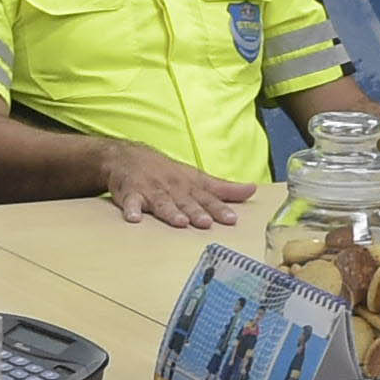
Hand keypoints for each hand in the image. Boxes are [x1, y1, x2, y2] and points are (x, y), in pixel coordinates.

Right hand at [100, 140, 255, 227]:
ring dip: (170, 212)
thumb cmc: (167, 172)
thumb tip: (252, 190)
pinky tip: (134, 218)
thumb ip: (224, 188)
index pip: (208, 198)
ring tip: (179, 222)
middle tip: (206, 223)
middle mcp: (173, 187)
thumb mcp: (197, 177)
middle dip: (197, 212)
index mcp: (190, 185)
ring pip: (162, 202)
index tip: (232, 219)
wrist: (128, 156)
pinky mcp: (130, 193)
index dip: (220, 208)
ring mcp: (151, 190)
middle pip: (186, 202)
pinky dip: (131, 209)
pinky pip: (130, 202)